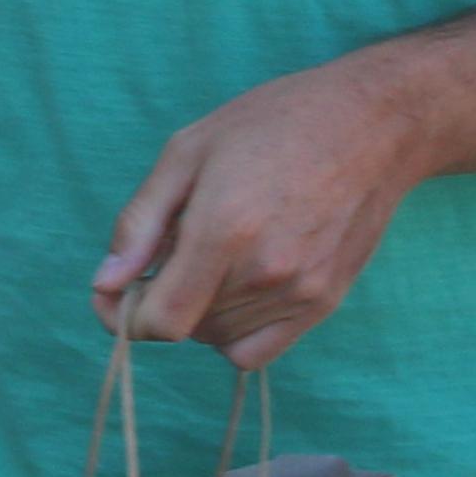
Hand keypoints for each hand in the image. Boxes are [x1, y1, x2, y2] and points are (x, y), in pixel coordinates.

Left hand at [96, 54, 426, 367]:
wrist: (370, 125)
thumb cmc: (271, 125)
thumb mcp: (186, 152)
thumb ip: (140, 223)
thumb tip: (104, 283)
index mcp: (224, 231)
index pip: (160, 322)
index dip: (123, 316)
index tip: (114, 291)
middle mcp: (266, 272)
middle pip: (185, 328)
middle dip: (160, 296)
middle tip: (174, 244)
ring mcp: (301, 292)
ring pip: (218, 338)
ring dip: (198, 309)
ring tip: (215, 250)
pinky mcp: (325, 302)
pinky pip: (257, 351)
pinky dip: (234, 331)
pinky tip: (235, 285)